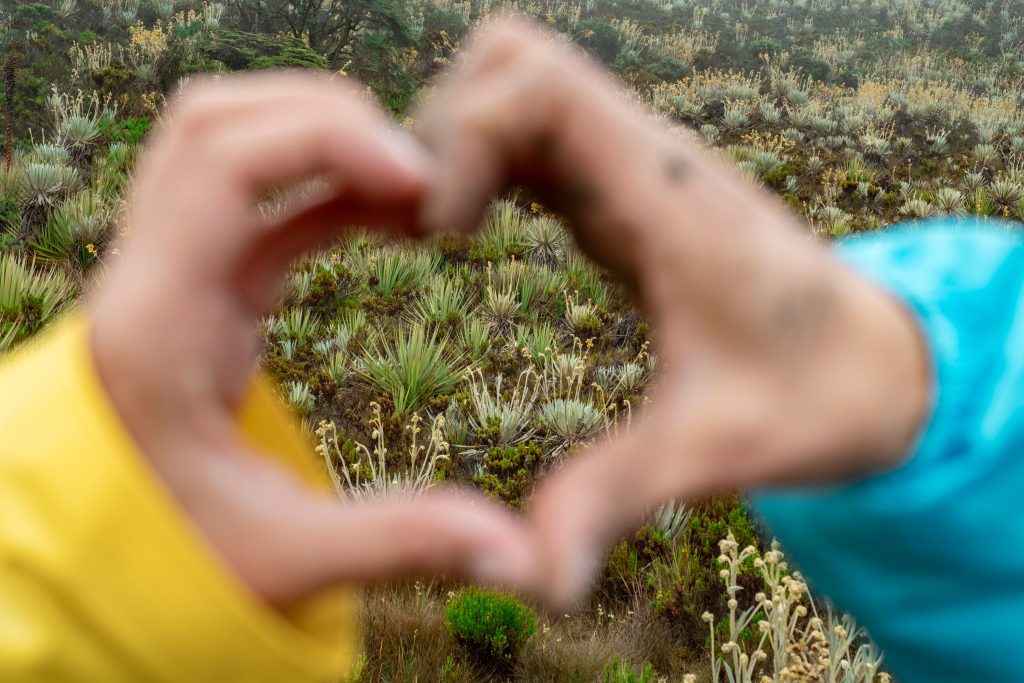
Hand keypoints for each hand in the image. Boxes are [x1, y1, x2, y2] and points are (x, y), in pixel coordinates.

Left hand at [88, 72, 536, 604]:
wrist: (108, 562)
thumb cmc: (178, 562)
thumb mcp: (294, 562)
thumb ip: (405, 545)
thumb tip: (520, 555)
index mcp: (157, 327)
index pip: (219, 162)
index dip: (328, 140)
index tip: (422, 178)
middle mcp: (149, 280)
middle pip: (219, 123)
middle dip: (330, 119)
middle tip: (423, 171)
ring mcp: (171, 274)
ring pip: (229, 142)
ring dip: (322, 139)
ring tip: (413, 184)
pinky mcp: (202, 286)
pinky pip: (260, 198)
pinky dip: (326, 184)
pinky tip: (391, 210)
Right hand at [415, 19, 930, 607]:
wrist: (872, 364)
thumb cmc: (811, 395)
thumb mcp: (717, 450)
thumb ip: (622, 496)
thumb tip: (535, 577)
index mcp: (667, 198)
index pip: (542, 87)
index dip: (461, 135)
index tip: (439, 232)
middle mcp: (644, 160)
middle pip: (512, 62)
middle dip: (442, 131)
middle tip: (421, 233)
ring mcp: (628, 167)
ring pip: (515, 84)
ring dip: (454, 142)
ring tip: (430, 233)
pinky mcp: (615, 190)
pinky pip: (529, 132)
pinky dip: (476, 161)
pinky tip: (460, 234)